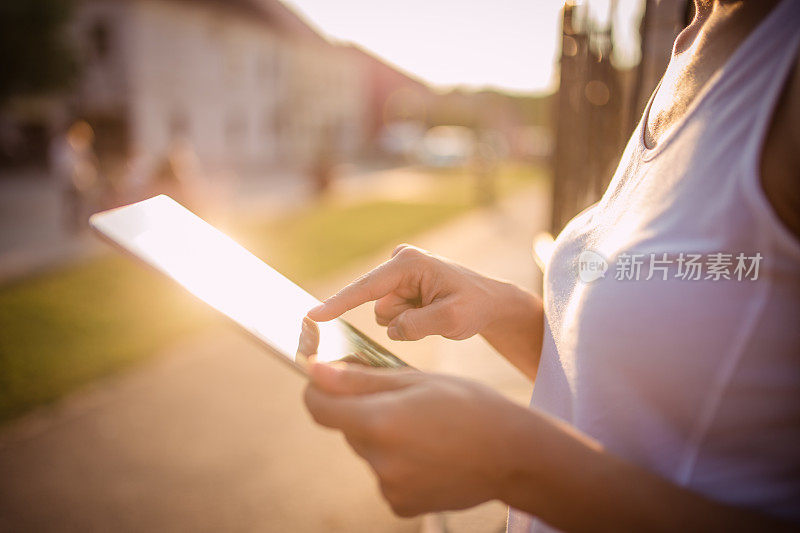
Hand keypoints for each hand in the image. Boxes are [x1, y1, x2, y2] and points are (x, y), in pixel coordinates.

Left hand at [303, 362, 525, 515]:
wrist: (514, 455)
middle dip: (363, 409)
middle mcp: (379, 459)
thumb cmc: (470, 406)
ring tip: (425, 427)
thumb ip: (360, 378)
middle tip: (402, 399)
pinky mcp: (401, 504)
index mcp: (379, 421)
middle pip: (347, 427)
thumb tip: (315, 371)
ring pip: (367, 449)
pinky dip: (397, 461)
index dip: (318, 389)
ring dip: (382, 434)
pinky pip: (384, 474)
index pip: (318, 407)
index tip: (328, 378)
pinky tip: (429, 452)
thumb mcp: (416, 380)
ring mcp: (389, 486)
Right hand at [307, 244, 508, 340]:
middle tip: (437, 315)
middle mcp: (400, 262)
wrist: (489, 302)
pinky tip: (430, 312)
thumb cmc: (474, 306)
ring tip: (435, 313)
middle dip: (403, 321)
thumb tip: (392, 328)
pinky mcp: (400, 285)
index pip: (366, 289)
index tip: (312, 315)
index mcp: (409, 264)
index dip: (338, 303)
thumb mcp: (451, 320)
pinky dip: (410, 321)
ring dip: (407, 322)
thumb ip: (416, 325)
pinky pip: (392, 316)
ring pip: (384, 315)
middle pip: (379, 308)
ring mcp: (399, 273)